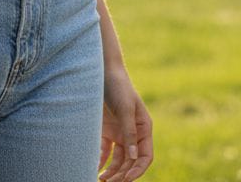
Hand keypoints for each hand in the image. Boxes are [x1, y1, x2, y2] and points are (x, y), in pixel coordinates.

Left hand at [98, 65, 152, 180]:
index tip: (126, 180)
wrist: (101, 70)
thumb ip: (130, 132)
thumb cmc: (118, 86)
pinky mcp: (106, 131)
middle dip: (122, 174)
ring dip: (112, 172)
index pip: (145, 156)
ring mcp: (119, 133)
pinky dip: (101, 162)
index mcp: (144, 127)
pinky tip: (95, 169)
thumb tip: (134, 157)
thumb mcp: (125, 108)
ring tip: (102, 180)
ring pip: (118, 160)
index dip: (138, 170)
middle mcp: (133, 133)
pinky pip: (106, 152)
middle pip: (131, 161)